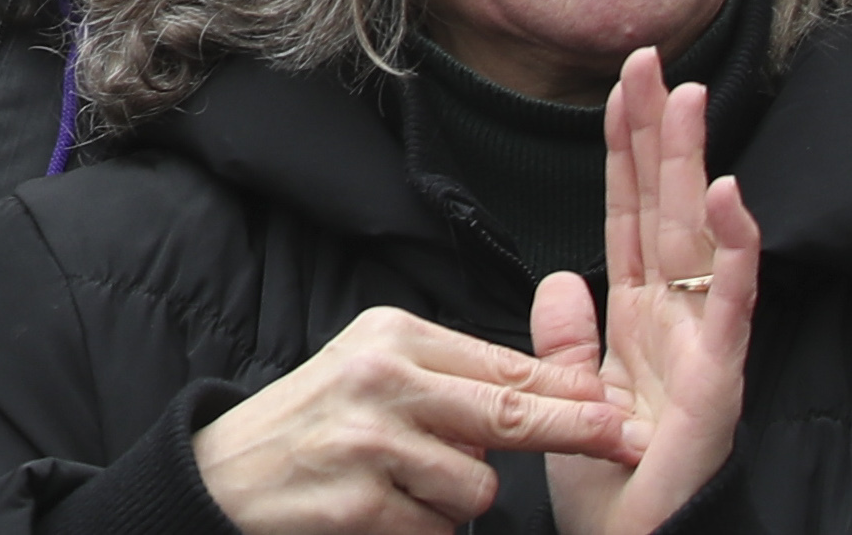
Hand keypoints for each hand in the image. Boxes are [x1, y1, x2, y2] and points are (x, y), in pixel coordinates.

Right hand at [188, 301, 638, 531]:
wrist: (225, 475)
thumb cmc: (314, 423)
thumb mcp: (374, 371)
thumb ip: (451, 376)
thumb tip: (556, 393)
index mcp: (392, 336)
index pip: (502, 367)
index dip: (569, 393)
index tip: (618, 408)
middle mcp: (382, 379)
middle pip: (509, 415)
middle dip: (575, 432)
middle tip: (626, 441)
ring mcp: (370, 442)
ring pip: (478, 489)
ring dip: (457, 502)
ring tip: (404, 486)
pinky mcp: (360, 504)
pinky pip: (438, 531)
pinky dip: (422, 531)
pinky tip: (381, 511)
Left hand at [538, 53, 754, 534]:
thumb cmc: (608, 487)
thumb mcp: (570, 397)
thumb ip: (567, 337)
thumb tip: (558, 278)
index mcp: (637, 318)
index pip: (630, 214)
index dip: (627, 150)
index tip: (624, 83)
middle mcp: (675, 320)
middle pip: (665, 208)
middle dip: (659, 133)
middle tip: (651, 59)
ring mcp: (703, 345)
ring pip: (700, 239)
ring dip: (694, 166)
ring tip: (688, 98)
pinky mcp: (722, 380)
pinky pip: (732, 304)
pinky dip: (734, 249)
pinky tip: (728, 196)